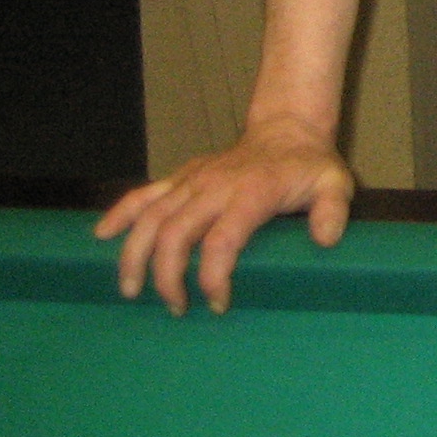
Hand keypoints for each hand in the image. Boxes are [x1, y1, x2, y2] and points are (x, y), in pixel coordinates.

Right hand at [94, 119, 355, 315]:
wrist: (288, 129)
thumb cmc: (308, 166)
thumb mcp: (334, 183)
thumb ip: (332, 210)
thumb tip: (326, 239)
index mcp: (251, 193)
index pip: (221, 240)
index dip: (213, 277)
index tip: (218, 304)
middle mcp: (214, 186)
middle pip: (175, 233)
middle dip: (167, 277)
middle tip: (176, 308)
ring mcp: (193, 180)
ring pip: (150, 217)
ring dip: (135, 255)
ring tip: (131, 291)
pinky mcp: (180, 177)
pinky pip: (143, 194)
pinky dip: (120, 213)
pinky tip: (102, 236)